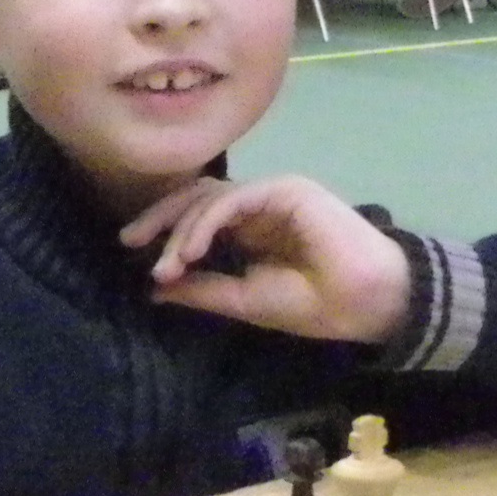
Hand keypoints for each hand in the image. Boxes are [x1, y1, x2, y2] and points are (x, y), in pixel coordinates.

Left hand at [122, 176, 411, 345]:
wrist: (366, 303)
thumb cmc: (315, 305)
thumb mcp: (246, 301)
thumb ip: (204, 291)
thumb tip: (155, 288)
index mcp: (251, 228)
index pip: (197, 214)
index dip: (165, 230)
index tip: (135, 256)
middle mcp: (259, 205)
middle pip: (196, 196)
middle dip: (160, 217)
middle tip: (130, 241)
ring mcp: (273, 193)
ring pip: (211, 195)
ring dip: (182, 227)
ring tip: (168, 262)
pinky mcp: (287, 190)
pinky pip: (235, 199)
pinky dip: (207, 221)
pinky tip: (192, 249)